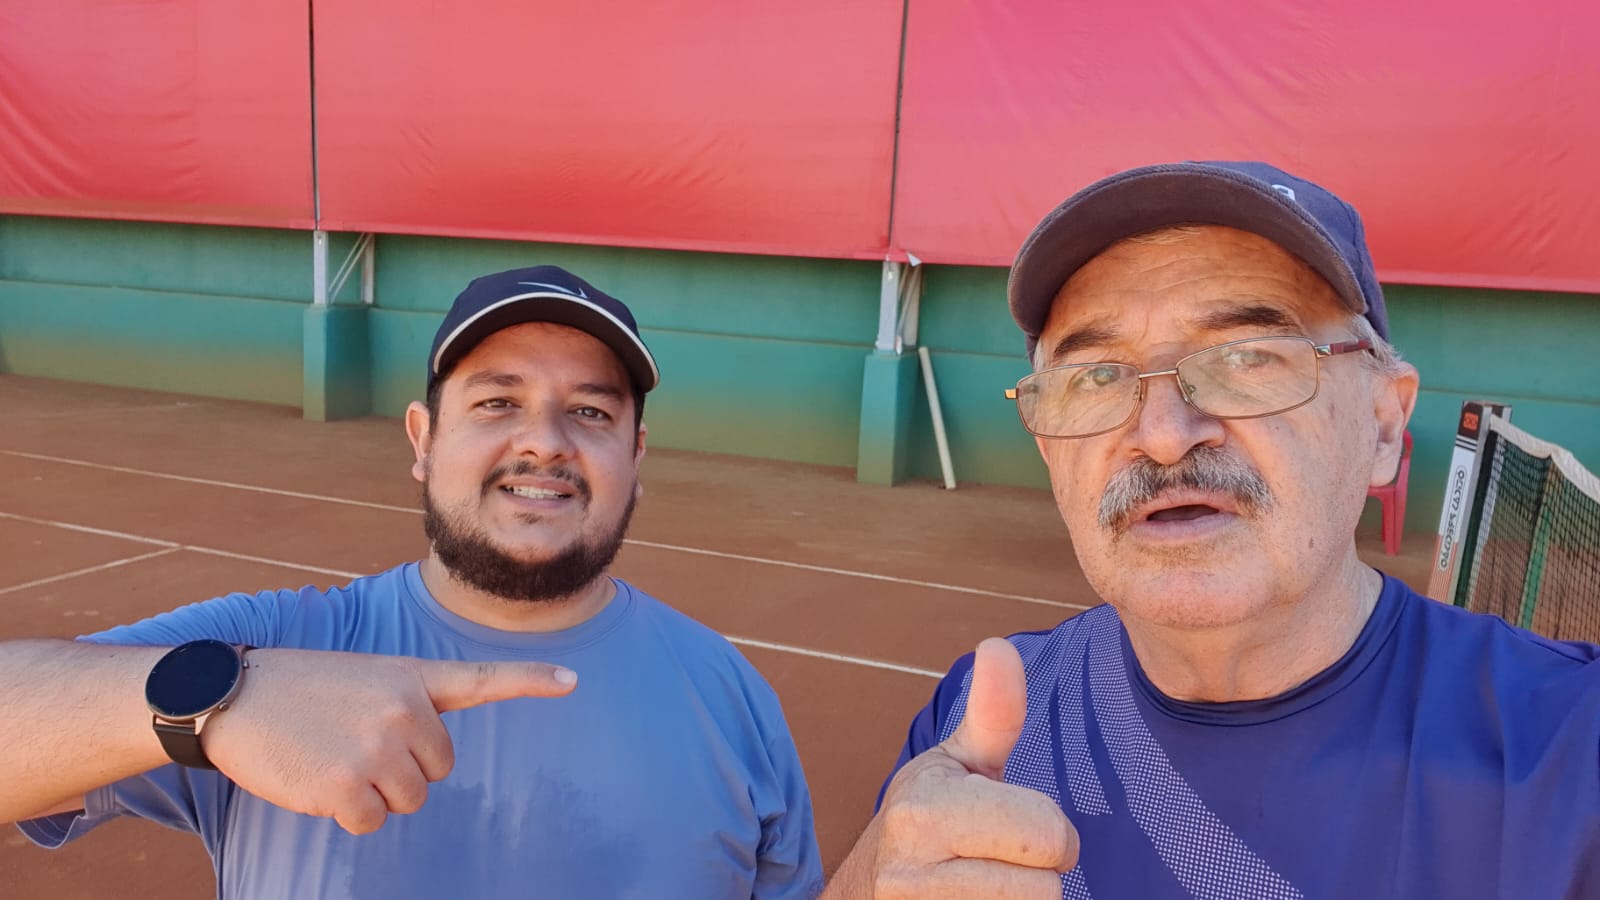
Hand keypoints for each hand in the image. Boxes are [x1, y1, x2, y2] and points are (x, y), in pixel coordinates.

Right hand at [201, 649, 575, 833]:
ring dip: (371, 792)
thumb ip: (404, 708)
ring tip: (330, 755)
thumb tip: (424, 765)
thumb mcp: (362, 679)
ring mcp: (377, 747)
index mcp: (410, 678)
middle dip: (400, 769)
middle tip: (351, 742)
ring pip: (406, 800)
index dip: (531, 680)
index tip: (573, 680)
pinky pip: (370, 820)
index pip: (481, 679)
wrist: (230, 693)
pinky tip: (315, 778)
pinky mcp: (347, 785)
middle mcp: (404, 709)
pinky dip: (344, 812)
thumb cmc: (298, 690)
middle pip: (435, 771)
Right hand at [828, 638, 1077, 898]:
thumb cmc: (926, 819)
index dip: (1053, 834)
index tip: (1021, 830)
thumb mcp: (955, 763)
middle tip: (1006, 861)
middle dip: (1040, 874)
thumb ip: (992, 712)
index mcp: (925, 810)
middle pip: (1045, 890)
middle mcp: (912, 873)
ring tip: (989, 885)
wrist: (864, 890)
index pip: (1047, 835)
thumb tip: (999, 644)